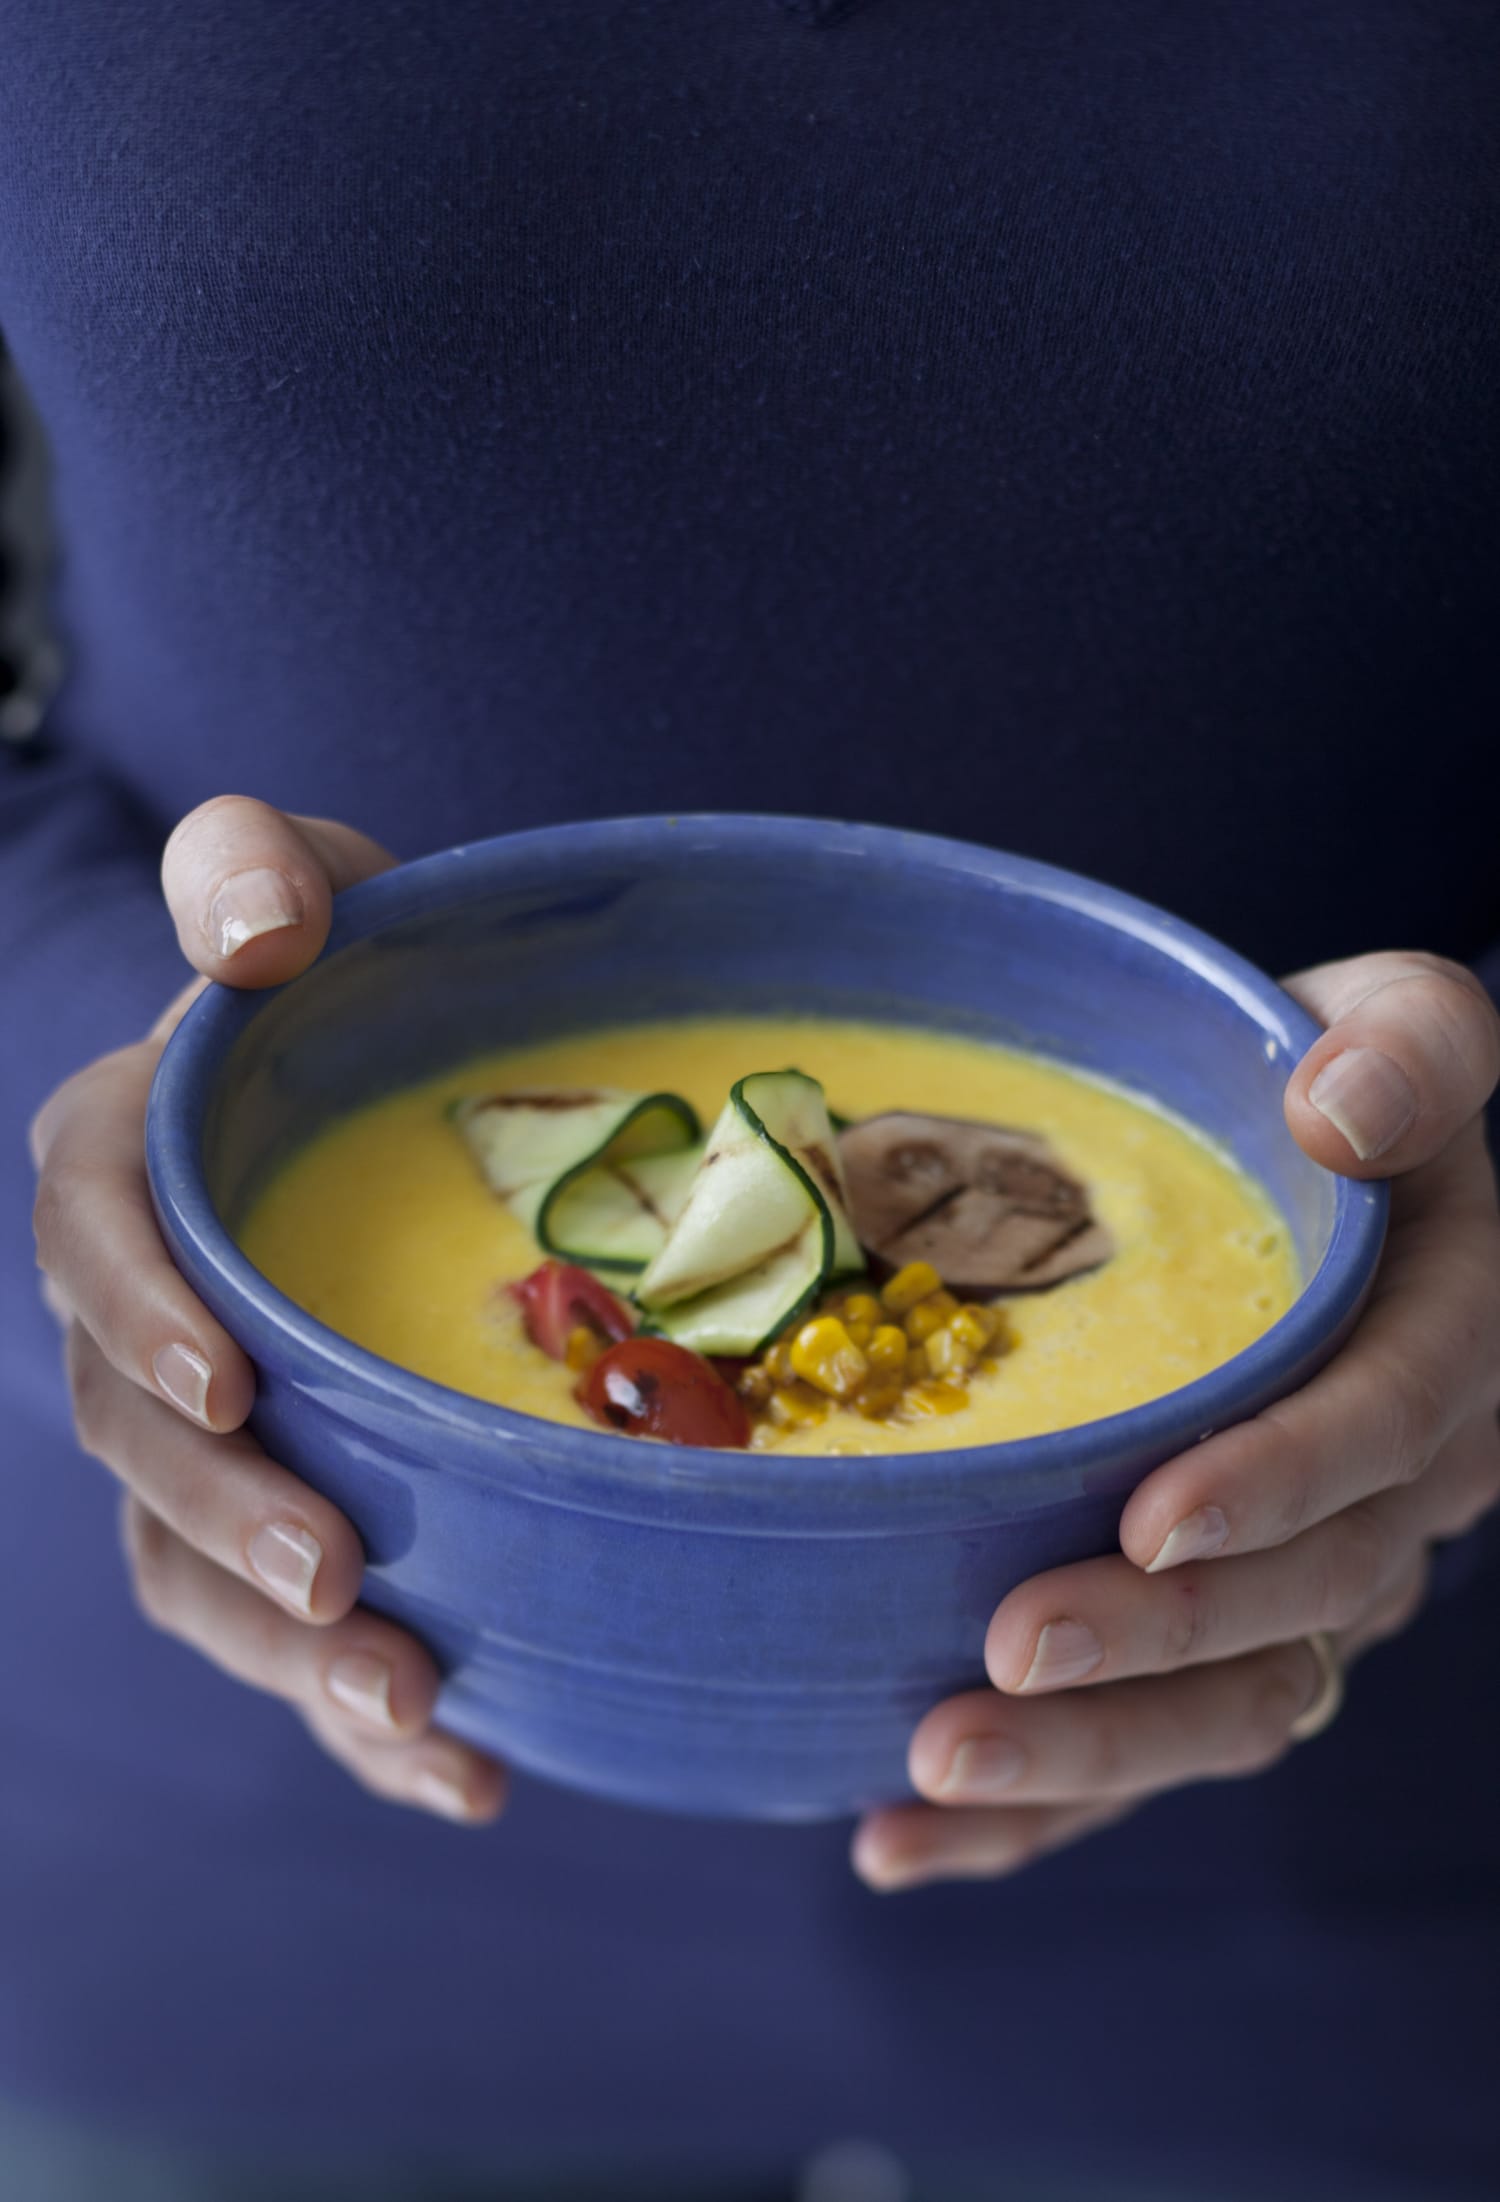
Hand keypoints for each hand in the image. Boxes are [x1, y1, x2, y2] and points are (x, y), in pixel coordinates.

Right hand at [30, 797, 506, 1825]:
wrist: (373, 1088)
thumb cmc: (341, 976)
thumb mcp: (300, 883)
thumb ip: (255, 872)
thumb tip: (253, 935)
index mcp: (123, 1167)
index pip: (91, 1241)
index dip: (140, 1316)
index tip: (227, 1386)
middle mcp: (136, 1319)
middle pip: (136, 1443)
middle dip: (228, 1523)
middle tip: (344, 1585)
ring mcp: (196, 1437)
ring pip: (193, 1568)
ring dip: (291, 1661)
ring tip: (416, 1712)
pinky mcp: (277, 1510)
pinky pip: (285, 1636)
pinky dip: (359, 1720)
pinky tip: (472, 1773)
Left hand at [855, 953, 1499, 1889]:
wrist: (1280, 1162)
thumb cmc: (1306, 1079)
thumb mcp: (1386, 1021)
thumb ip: (1409, 1043)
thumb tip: (1345, 1112)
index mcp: (1448, 1336)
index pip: (1387, 1427)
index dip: (1282, 1483)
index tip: (1151, 1519)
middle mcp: (1403, 1483)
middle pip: (1302, 1599)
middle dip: (1155, 1646)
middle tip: (1001, 1659)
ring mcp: (1318, 1578)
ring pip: (1232, 1707)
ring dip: (1089, 1760)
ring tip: (926, 1769)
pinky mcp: (1229, 1634)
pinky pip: (1148, 1749)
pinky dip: (1035, 1813)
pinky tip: (890, 1839)